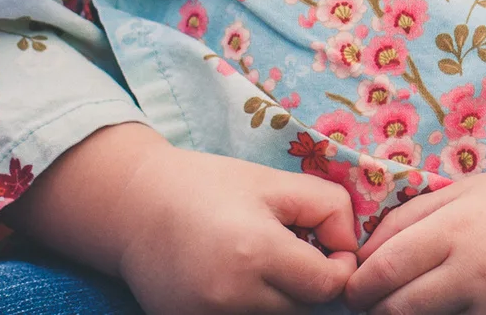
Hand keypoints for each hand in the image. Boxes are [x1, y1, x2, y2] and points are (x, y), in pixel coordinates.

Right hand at [12, 122, 361, 314]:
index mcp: (256, 252)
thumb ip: (327, 207)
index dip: (339, 266)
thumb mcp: (274, 182)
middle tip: (293, 250)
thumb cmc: (209, 186)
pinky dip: (253, 306)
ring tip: (264, 263)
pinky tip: (240, 279)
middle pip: (304, 309)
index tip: (327, 245)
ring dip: (283, 298)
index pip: (327, 287)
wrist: (135, 207)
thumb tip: (351, 248)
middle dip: (310, 283)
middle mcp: (231, 296)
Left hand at [345, 169, 485, 314]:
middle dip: (375, 309)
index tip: (352, 287)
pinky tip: (446, 307)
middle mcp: (468, 270)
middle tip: (369, 305)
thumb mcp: (466, 191)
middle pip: (396, 307)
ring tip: (403, 306)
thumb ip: (413, 217)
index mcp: (453, 228)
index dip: (358, 285)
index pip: (383, 269)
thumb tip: (367, 252)